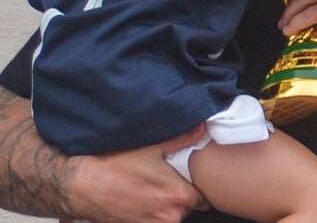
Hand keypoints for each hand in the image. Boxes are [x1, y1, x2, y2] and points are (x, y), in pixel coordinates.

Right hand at [68, 125, 209, 222]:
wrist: (84, 185)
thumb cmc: (118, 164)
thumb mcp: (153, 146)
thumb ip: (182, 139)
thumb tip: (202, 130)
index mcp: (178, 195)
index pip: (204, 197)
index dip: (199, 184)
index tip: (193, 175)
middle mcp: (169, 216)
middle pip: (188, 207)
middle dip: (182, 193)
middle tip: (171, 177)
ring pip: (172, 216)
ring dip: (167, 204)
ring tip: (155, 186)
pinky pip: (155, 222)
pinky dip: (153, 212)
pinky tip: (144, 197)